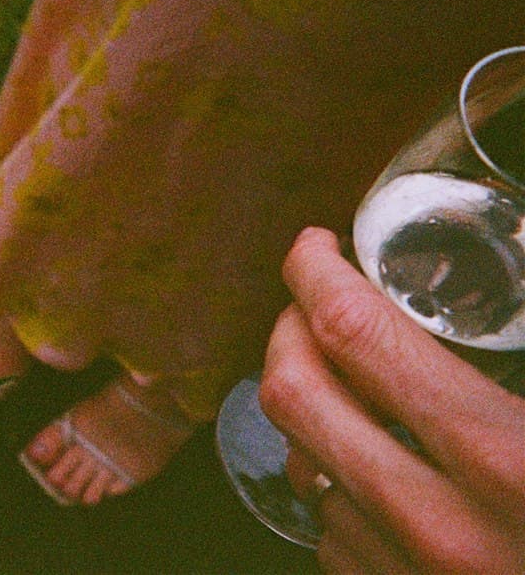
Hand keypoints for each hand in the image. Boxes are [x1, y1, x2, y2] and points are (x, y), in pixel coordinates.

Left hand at [257, 228, 524, 573]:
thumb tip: (517, 272)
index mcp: (507, 464)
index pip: (354, 335)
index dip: (316, 273)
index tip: (316, 247)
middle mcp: (440, 528)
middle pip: (295, 396)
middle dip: (289, 330)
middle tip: (313, 302)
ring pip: (307, 470)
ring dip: (311, 414)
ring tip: (346, 381)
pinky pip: (338, 543)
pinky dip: (341, 491)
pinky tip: (379, 470)